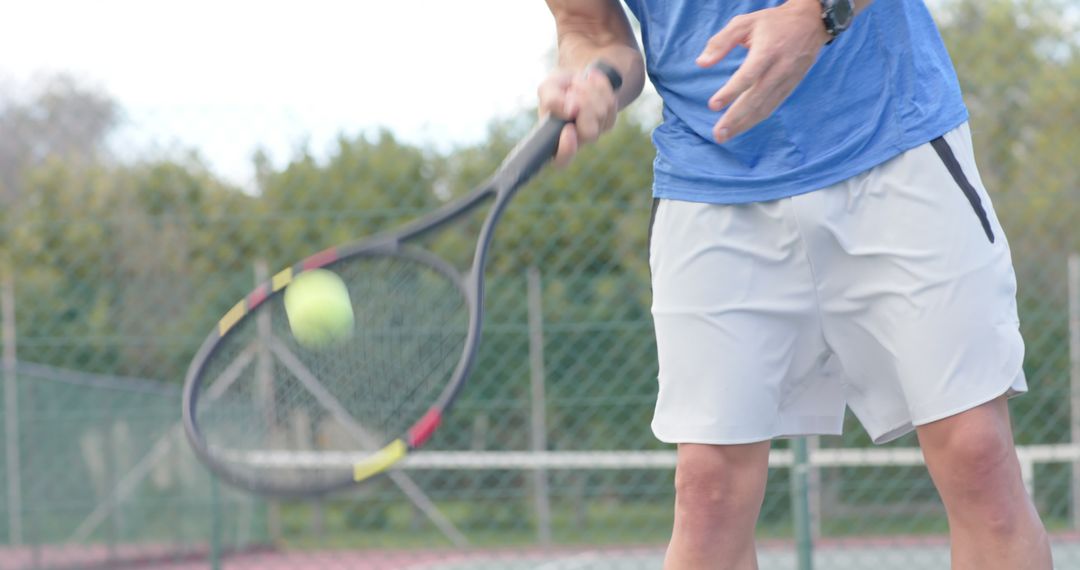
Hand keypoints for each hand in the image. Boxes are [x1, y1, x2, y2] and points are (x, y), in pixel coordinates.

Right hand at [537, 68, 617, 166]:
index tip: (568, 129)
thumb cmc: (557, 88)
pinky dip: (599, 87)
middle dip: (583, 105)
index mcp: (553, 141)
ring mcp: (594, 133)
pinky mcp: (608, 122)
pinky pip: (610, 103)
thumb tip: (570, 110)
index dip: (567, 150)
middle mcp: (575, 142)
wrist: (575, 77)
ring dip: (588, 91)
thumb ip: (551, 100)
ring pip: (601, 113)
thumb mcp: (547, 89)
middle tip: (571, 91)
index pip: (561, 160)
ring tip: (577, 83)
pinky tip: (590, 82)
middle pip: (589, 133)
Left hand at [697, 0, 830, 143]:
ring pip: (766, 107)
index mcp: (768, 50)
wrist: (811, 22)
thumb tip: (701, 63)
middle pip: (757, 98)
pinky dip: (756, 119)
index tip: (713, 105)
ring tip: (724, 136)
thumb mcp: (745, 23)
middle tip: (718, 134)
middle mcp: (781, 68)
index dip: (731, 92)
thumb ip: (721, 41)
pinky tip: (740, 127)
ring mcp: (788, 80)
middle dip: (736, 118)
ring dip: (744, 124)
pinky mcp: (791, 86)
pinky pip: (772, 106)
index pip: (749, 75)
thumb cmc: (772, 22)